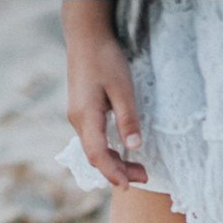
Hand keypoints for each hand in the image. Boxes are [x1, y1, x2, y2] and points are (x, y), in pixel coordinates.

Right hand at [64, 7, 146, 186]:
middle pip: (94, 155)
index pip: (96, 154)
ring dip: (113, 161)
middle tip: (144, 177)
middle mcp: (77, 120)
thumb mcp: (122, 88)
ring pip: (94, 147)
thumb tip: (134, 147)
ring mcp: (78, 115)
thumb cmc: (105, 59)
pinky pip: (93, 138)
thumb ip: (128, 118)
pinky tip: (122, 150)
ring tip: (138, 169)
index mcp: (85, 116)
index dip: (112, 172)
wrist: (86, 37)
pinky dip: (108, 149)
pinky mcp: (82, 110)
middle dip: (117, 171)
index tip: (129, 185)